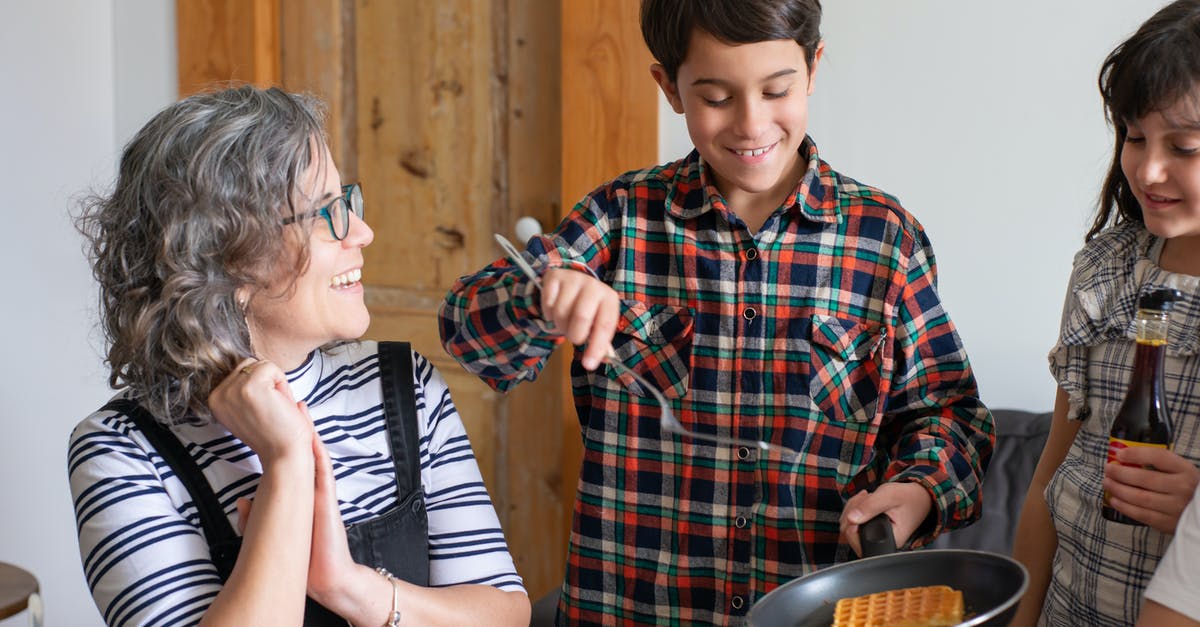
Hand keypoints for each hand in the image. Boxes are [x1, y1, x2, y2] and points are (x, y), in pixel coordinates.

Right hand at [208, 358, 312, 464]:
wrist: (284, 454)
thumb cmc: (275, 432)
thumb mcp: (249, 408)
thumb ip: (243, 389)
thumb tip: (252, 363)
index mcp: (215, 400)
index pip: (240, 371)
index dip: (260, 386)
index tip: (261, 411)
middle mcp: (218, 395)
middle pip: (250, 364)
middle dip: (267, 382)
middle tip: (271, 409)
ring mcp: (232, 391)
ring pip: (261, 364)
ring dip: (275, 383)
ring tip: (275, 407)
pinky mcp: (250, 387)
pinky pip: (271, 367)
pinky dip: (282, 382)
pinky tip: (279, 404)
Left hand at [233, 418, 357, 605]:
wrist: (326, 576)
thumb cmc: (305, 557)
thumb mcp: (276, 530)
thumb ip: (257, 515)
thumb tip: (242, 501)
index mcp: (301, 494)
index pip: (291, 459)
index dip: (282, 436)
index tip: (272, 415)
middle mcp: (312, 489)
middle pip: (304, 449)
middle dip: (296, 424)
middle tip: (287, 398)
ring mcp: (322, 493)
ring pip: (316, 453)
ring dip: (308, 430)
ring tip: (299, 406)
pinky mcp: (328, 500)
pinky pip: (324, 472)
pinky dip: (319, 453)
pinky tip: (312, 436)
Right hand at [541, 268, 619, 369]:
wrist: (573, 282)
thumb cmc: (589, 308)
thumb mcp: (598, 322)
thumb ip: (601, 342)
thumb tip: (608, 360)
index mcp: (609, 299)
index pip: (605, 325)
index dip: (597, 347)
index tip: (588, 365)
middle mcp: (594, 285)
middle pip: (581, 316)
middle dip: (573, 334)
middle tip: (572, 336)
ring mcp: (574, 278)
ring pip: (561, 311)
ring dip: (559, 324)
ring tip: (564, 322)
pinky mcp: (555, 276)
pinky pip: (547, 302)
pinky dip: (548, 313)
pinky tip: (554, 309)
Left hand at [840, 482, 932, 555]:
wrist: (919, 497)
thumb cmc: (909, 497)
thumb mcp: (889, 496)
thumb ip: (870, 507)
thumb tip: (851, 519)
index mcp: (890, 541)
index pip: (858, 542)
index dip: (852, 524)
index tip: (860, 507)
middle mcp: (882, 543)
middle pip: (849, 533)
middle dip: (852, 511)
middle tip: (865, 498)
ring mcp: (875, 538)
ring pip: (848, 526)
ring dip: (852, 508)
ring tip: (867, 498)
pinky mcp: (871, 531)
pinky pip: (853, 523)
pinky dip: (854, 509)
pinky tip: (865, 502)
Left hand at [1103, 447, 1199, 532]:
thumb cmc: (1188, 488)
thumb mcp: (1182, 472)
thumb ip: (1161, 465)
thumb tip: (1126, 456)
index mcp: (1186, 471)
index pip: (1159, 457)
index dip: (1136, 454)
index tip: (1120, 453)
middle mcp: (1182, 488)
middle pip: (1145, 478)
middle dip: (1121, 473)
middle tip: (1108, 469)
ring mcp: (1176, 507)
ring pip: (1140, 497)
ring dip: (1119, 489)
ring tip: (1107, 483)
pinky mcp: (1169, 523)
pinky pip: (1142, 515)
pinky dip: (1125, 507)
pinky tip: (1115, 500)